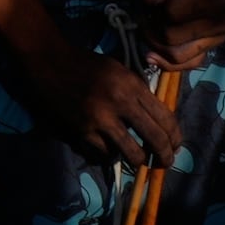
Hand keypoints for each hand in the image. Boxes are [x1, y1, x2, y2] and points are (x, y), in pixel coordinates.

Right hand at [39, 50, 182, 170]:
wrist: (49, 61)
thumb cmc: (86, 63)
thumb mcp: (119, 69)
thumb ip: (138, 90)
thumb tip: (157, 116)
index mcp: (132, 84)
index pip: (165, 117)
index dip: (175, 137)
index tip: (176, 146)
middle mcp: (120, 102)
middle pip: (155, 138)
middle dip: (164, 156)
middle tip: (164, 163)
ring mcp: (100, 118)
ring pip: (132, 152)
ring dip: (138, 160)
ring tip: (139, 160)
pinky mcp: (82, 130)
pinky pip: (105, 152)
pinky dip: (110, 154)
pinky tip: (111, 150)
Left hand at [146, 0, 224, 69]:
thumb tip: (147, 1)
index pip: (172, 12)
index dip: (156, 9)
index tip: (149, 3)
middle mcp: (218, 23)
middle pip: (172, 37)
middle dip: (152, 29)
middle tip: (144, 19)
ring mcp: (217, 39)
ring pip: (178, 56)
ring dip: (156, 47)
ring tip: (148, 33)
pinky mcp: (214, 48)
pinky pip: (189, 64)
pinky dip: (168, 64)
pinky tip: (153, 57)